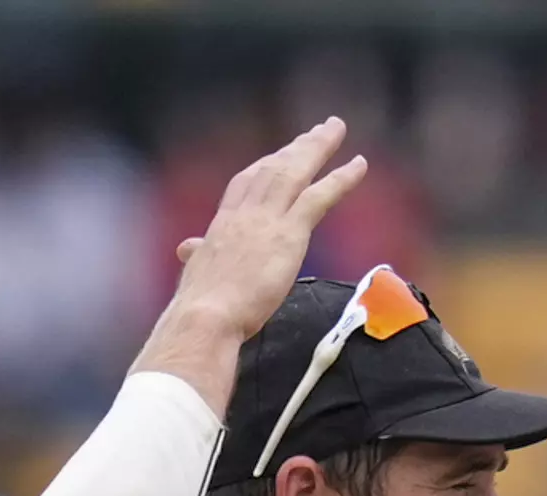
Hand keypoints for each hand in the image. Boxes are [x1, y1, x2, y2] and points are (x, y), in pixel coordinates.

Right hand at [139, 120, 368, 404]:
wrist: (205, 316)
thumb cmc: (199, 307)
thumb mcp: (198, 273)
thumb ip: (198, 256)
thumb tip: (187, 248)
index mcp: (223, 223)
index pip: (246, 183)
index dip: (265, 166)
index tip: (280, 154)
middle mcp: (244, 213)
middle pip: (273, 168)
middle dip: (296, 148)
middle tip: (318, 131)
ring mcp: (267, 219)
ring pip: (295, 172)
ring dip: (317, 147)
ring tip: (335, 128)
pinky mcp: (288, 233)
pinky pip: (319, 197)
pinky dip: (340, 178)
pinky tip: (358, 165)